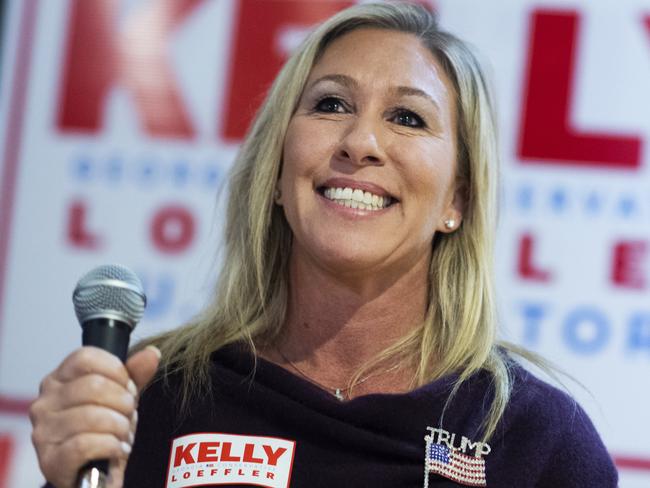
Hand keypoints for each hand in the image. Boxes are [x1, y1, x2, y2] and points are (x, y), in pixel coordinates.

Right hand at [30, 345, 159, 487]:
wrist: (96, 471)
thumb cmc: (104, 429)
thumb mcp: (121, 397)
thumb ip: (135, 374)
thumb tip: (151, 353)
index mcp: (57, 381)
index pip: (86, 357)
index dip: (116, 370)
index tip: (127, 386)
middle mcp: (44, 404)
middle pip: (93, 386)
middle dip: (123, 401)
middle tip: (128, 414)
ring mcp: (43, 433)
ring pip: (93, 416)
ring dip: (120, 426)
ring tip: (121, 434)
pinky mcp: (50, 461)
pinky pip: (86, 444)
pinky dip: (110, 446)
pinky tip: (115, 448)